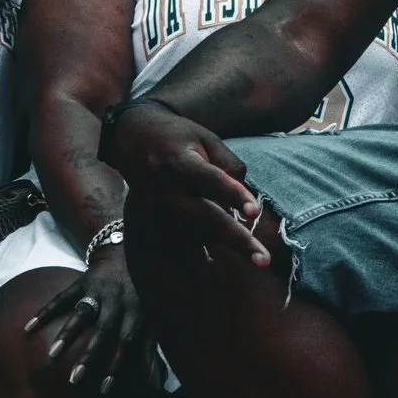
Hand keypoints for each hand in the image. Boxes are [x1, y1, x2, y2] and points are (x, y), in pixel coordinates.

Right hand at [24, 245, 155, 394]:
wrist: (132, 250)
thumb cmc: (144, 290)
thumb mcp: (152, 313)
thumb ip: (148, 344)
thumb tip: (148, 377)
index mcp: (137, 310)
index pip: (127, 341)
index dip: (117, 364)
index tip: (105, 388)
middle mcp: (118, 300)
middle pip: (103, 330)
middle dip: (89, 356)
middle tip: (75, 379)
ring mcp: (99, 289)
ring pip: (82, 313)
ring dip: (67, 334)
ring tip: (52, 355)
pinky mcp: (82, 281)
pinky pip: (62, 297)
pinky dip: (45, 311)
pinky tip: (29, 327)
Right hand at [105, 103, 265, 266]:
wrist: (133, 141)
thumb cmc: (179, 138)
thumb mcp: (207, 139)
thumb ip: (229, 165)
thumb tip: (245, 196)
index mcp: (180, 162)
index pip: (211, 180)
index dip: (234, 195)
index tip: (254, 212)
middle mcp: (166, 189)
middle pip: (206, 218)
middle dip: (236, 240)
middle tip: (263, 259)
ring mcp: (158, 209)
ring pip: (198, 233)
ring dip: (227, 245)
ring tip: (258, 256)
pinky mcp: (155, 222)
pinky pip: (187, 240)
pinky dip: (207, 248)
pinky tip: (221, 260)